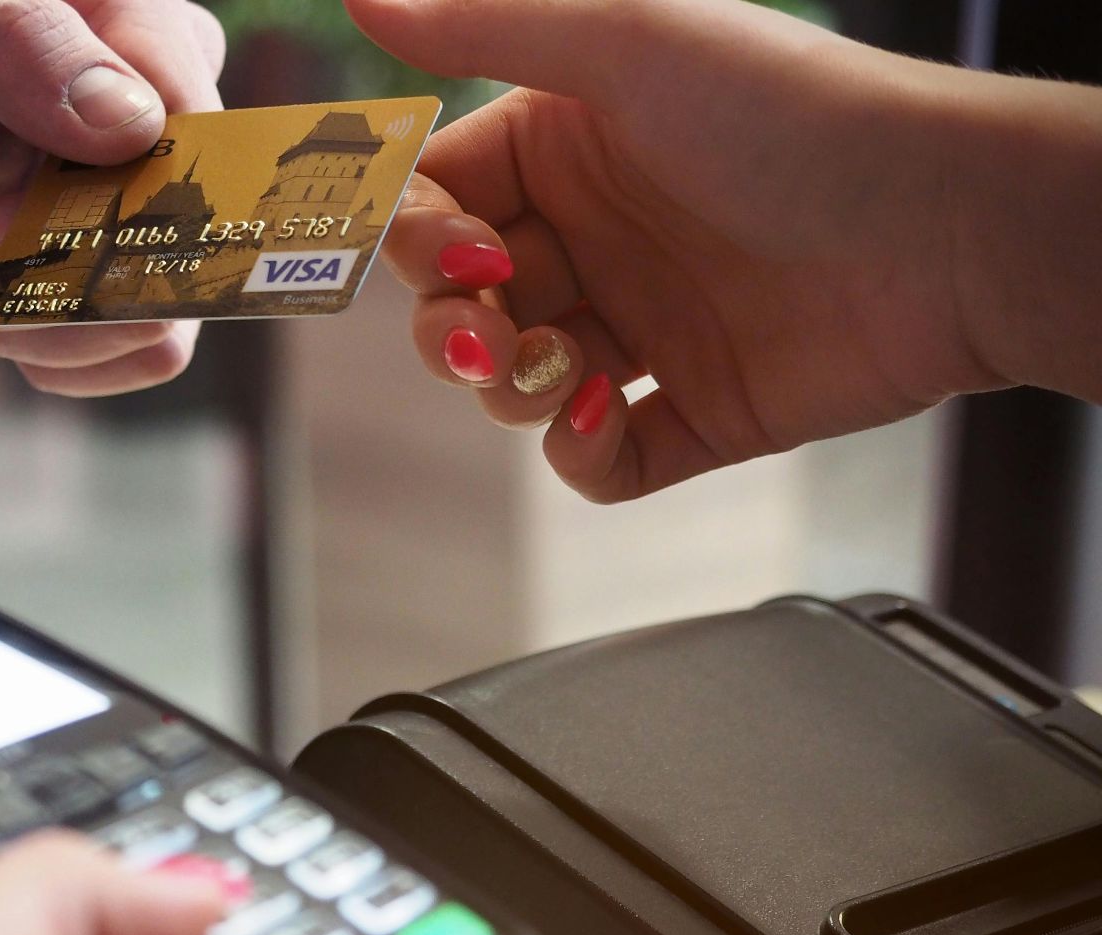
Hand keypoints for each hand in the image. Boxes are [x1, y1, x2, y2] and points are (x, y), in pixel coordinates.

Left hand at [0, 0, 224, 395]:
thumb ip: (10, 51)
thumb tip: (134, 122)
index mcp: (125, 18)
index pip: (189, 119)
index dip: (107, 193)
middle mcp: (162, 104)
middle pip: (182, 226)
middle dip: (59, 259)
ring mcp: (151, 197)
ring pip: (167, 306)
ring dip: (50, 314)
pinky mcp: (129, 273)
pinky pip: (150, 351)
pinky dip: (59, 351)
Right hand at [353, 0, 1101, 499]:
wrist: (949, 230)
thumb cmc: (800, 116)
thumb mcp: (630, 43)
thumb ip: (484, 27)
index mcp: (571, 147)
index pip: (440, 201)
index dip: (418, 237)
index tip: (451, 251)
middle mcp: (599, 238)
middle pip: (459, 303)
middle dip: (447, 328)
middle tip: (483, 331)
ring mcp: (645, 330)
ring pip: (512, 384)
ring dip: (507, 386)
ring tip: (557, 367)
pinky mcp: (694, 413)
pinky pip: (596, 459)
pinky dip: (577, 450)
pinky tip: (603, 411)